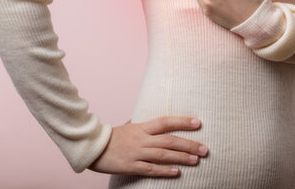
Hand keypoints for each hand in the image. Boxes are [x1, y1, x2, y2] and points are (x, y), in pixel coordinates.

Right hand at [87, 116, 208, 176]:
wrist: (90, 146)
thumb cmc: (111, 137)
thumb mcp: (129, 127)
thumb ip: (144, 126)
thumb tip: (158, 123)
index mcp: (142, 127)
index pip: (166, 122)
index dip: (182, 122)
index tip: (198, 123)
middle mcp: (141, 139)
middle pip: (169, 140)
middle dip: (189, 144)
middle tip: (204, 148)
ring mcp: (136, 153)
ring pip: (163, 155)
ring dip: (181, 157)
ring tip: (196, 160)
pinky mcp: (130, 166)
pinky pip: (150, 169)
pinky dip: (164, 171)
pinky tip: (177, 172)